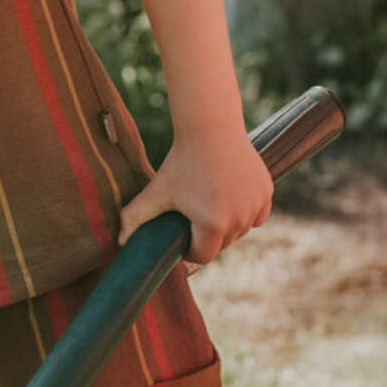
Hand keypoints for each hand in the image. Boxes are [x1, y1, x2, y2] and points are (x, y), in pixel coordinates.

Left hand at [116, 129, 272, 266]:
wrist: (211, 129)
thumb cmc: (181, 162)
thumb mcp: (156, 191)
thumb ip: (134, 218)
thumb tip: (120, 242)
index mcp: (213, 225)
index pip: (203, 256)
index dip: (189, 250)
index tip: (181, 237)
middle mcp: (240, 220)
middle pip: (223, 244)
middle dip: (207, 238)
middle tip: (192, 218)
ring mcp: (256, 206)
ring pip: (241, 231)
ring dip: (228, 226)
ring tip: (210, 209)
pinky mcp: (266, 193)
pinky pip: (257, 216)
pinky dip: (245, 213)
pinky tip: (230, 201)